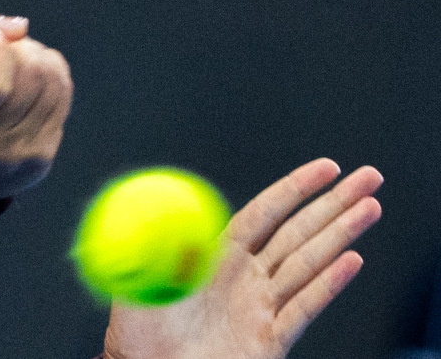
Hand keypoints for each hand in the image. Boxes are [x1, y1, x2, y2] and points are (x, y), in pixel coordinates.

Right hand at [0, 3, 72, 198]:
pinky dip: (50, 78)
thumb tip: (19, 28)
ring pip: (53, 83)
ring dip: (37, 59)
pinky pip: (63, 97)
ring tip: (14, 62)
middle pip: (32, 78)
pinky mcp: (41, 159)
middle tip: (1, 48)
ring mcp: (17, 158)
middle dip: (20, 49)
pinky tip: (28, 81)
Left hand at [103, 159, 382, 358]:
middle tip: (368, 177)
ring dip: (341, 234)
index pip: (264, 213)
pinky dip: (328, 284)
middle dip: (334, 203)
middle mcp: (247, 278)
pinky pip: (303, 308)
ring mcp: (262, 307)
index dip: (295, 189)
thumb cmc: (138, 330)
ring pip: (309, 263)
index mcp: (217, 256)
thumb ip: (151, 242)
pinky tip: (352, 261)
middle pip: (298, 233)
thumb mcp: (138, 277)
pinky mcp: (270, 340)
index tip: (327, 168)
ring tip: (370, 207)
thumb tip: (155, 205)